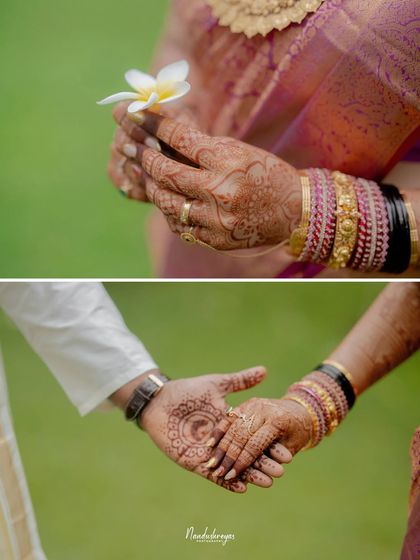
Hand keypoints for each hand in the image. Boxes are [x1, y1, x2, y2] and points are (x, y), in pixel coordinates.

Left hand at [113, 110, 301, 249]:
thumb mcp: (238, 151)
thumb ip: (201, 147)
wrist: (294, 212)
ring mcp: (216, 219)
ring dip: (151, 186)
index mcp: (228, 160)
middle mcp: (220, 191)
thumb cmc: (265, 174)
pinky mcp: (214, 239)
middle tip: (130, 146)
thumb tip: (160, 135)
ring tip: (146, 174)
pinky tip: (168, 200)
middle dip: (142, 156)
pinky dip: (169, 211)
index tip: (132, 115)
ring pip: (165, 202)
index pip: (179, 138)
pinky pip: (179, 225)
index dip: (150, 125)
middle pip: (165, 172)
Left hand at [140, 367, 292, 492]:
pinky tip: (242, 488)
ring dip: (250, 475)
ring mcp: (208, 453)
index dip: (268, 446)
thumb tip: (264, 371)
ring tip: (268, 482)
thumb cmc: (186, 391)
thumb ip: (240, 381)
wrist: (160, 401)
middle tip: (282, 471)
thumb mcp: (217, 384)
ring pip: (233, 467)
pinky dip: (227, 483)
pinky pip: (212, 476)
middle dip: (264, 463)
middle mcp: (221, 442)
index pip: (252, 438)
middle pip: (246, 455)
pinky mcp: (193, 462)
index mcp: (227, 425)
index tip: (286, 452)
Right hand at [206, 397, 312, 480]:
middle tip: (216, 472)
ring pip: (232, 427)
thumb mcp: (293, 446)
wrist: (302, 408)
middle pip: (240, 436)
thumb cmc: (300, 433)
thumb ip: (271, 458)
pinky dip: (220, 429)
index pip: (254, 445)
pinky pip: (230, 417)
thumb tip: (251, 477)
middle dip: (227, 456)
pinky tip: (210, 443)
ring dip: (220, 446)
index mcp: (277, 421)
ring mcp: (253, 404)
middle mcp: (262, 410)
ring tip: (210, 462)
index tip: (229, 476)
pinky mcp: (247, 403)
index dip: (241, 462)